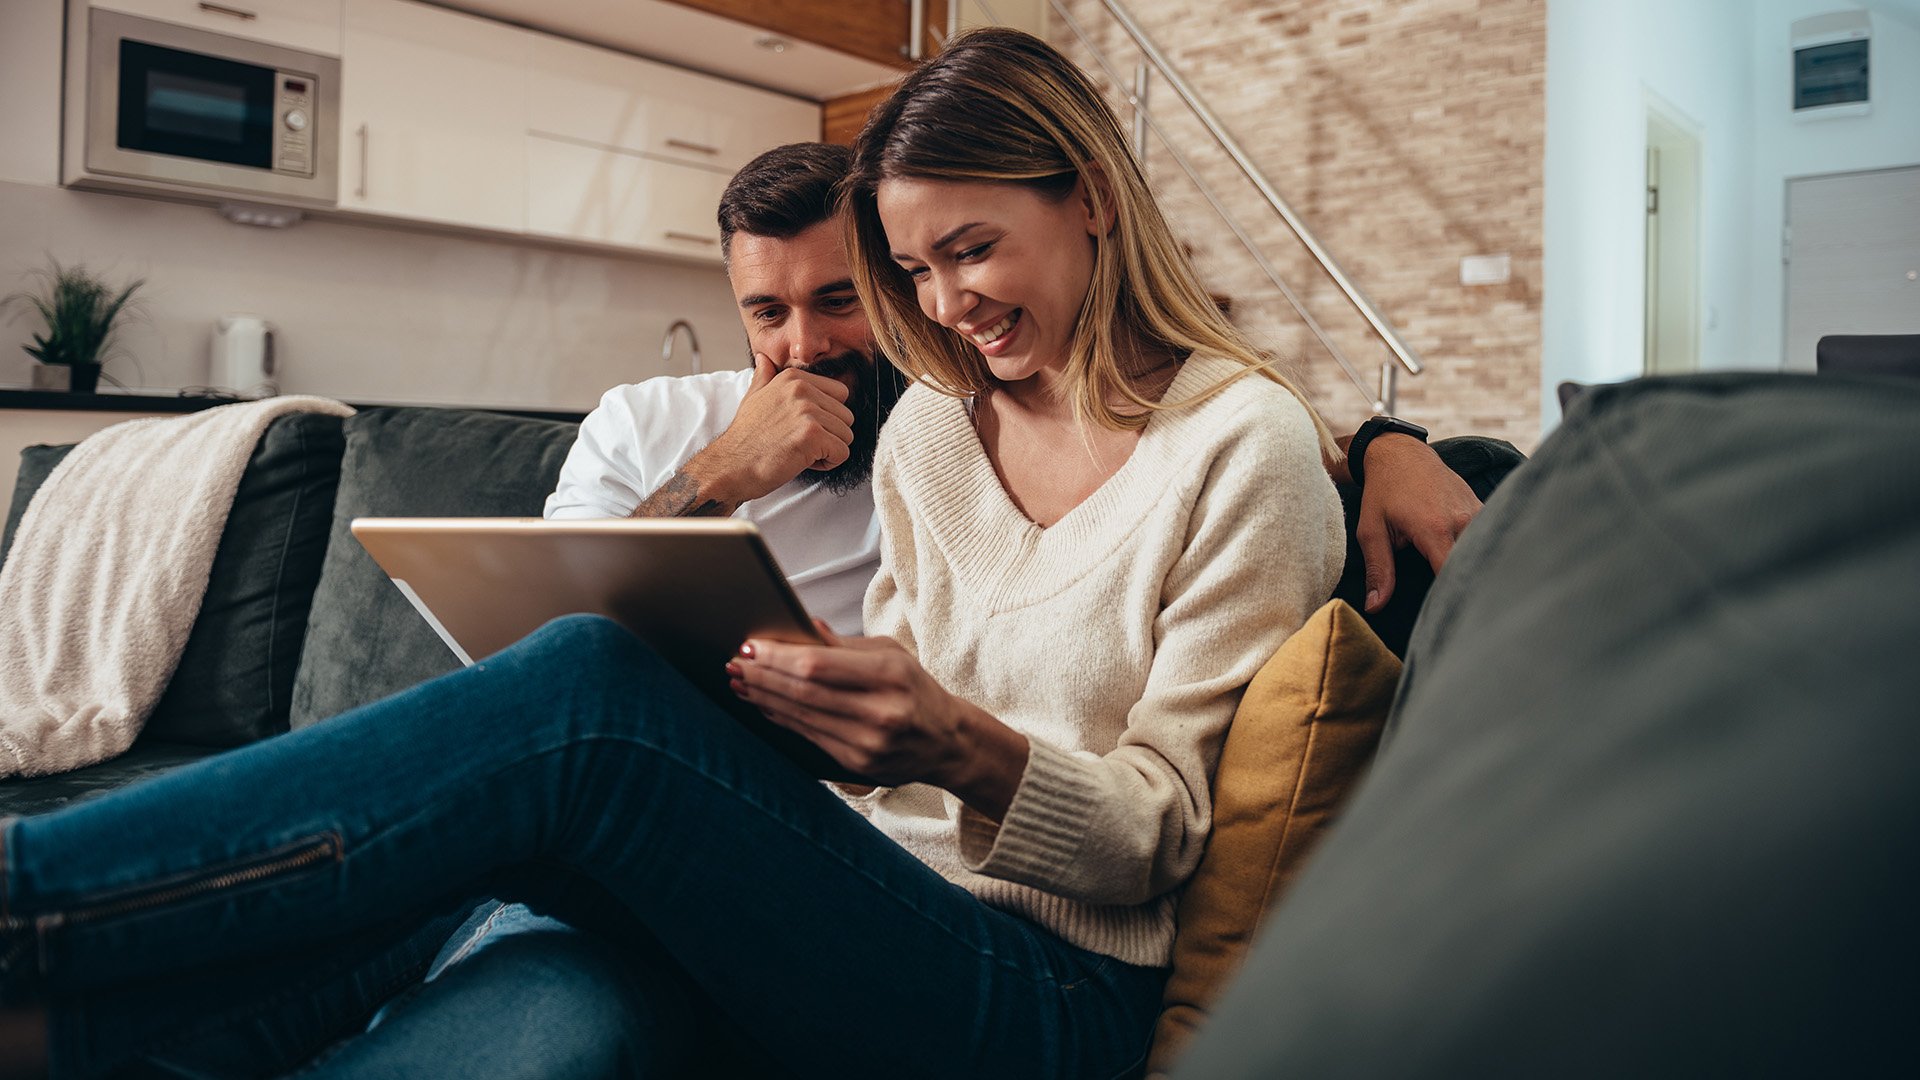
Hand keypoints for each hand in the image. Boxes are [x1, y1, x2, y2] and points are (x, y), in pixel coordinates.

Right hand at [685, 353, 855, 504]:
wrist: (729, 466)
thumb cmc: (744, 439)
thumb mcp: (752, 398)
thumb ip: (765, 377)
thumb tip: (764, 358)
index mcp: (793, 379)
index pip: (840, 394)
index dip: (826, 416)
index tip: (802, 427)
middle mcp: (802, 390)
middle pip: (846, 416)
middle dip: (829, 435)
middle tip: (800, 443)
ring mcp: (807, 412)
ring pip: (846, 436)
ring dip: (827, 450)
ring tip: (799, 452)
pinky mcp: (811, 436)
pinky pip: (842, 453)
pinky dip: (827, 463)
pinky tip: (803, 461)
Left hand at [727, 621, 1027, 817]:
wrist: (947, 741)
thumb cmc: (915, 689)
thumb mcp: (892, 655)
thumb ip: (844, 645)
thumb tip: (802, 626)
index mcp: (891, 675)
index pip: (818, 665)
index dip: (777, 657)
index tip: (750, 645)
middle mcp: (881, 712)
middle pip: (803, 691)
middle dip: (762, 676)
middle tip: (733, 662)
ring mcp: (868, 743)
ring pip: (801, 716)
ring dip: (764, 698)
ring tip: (739, 682)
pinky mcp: (857, 764)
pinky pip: (808, 736)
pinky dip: (781, 718)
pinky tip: (764, 704)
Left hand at [1354, 434, 1482, 611]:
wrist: (1400, 452)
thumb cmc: (1383, 492)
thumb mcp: (1371, 531)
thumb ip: (1378, 570)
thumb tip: (1374, 607)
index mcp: (1434, 528)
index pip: (1452, 574)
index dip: (1451, 597)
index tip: (1449, 615)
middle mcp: (1462, 519)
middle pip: (1475, 564)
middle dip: (1471, 586)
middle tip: (1471, 612)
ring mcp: (1476, 510)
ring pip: (1486, 549)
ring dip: (1479, 568)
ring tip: (1477, 591)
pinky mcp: (1481, 506)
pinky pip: (1487, 534)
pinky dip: (1482, 550)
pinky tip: (1479, 566)